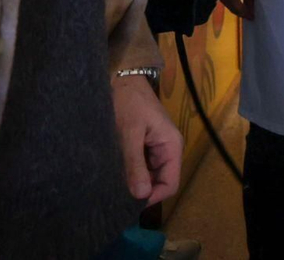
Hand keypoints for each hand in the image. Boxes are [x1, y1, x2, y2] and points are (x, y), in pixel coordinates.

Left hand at [111, 74, 181, 204]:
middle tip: (115, 197)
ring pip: (149, 176)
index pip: (170, 183)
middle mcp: (167, 150)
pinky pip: (140, 167)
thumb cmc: (129, 103)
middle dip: (141, 191)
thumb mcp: (130, 133)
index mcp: (171, 146)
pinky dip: (129, 173)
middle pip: (160, 181)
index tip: (129, 203)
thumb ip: (135, 163)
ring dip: (134, 182)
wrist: (121, 79)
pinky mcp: (143, 146)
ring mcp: (155, 149)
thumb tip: (140, 195)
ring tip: (111, 187)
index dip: (153, 196)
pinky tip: (113, 174)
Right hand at [217, 0, 254, 20]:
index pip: (240, 10)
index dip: (247, 14)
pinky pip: (227, 3)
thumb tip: (252, 7)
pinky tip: (240, 4)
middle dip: (243, 14)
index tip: (254, 17)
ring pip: (230, 7)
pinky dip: (234, 5)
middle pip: (234, 11)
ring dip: (238, 10)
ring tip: (248, 10)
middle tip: (252, 15)